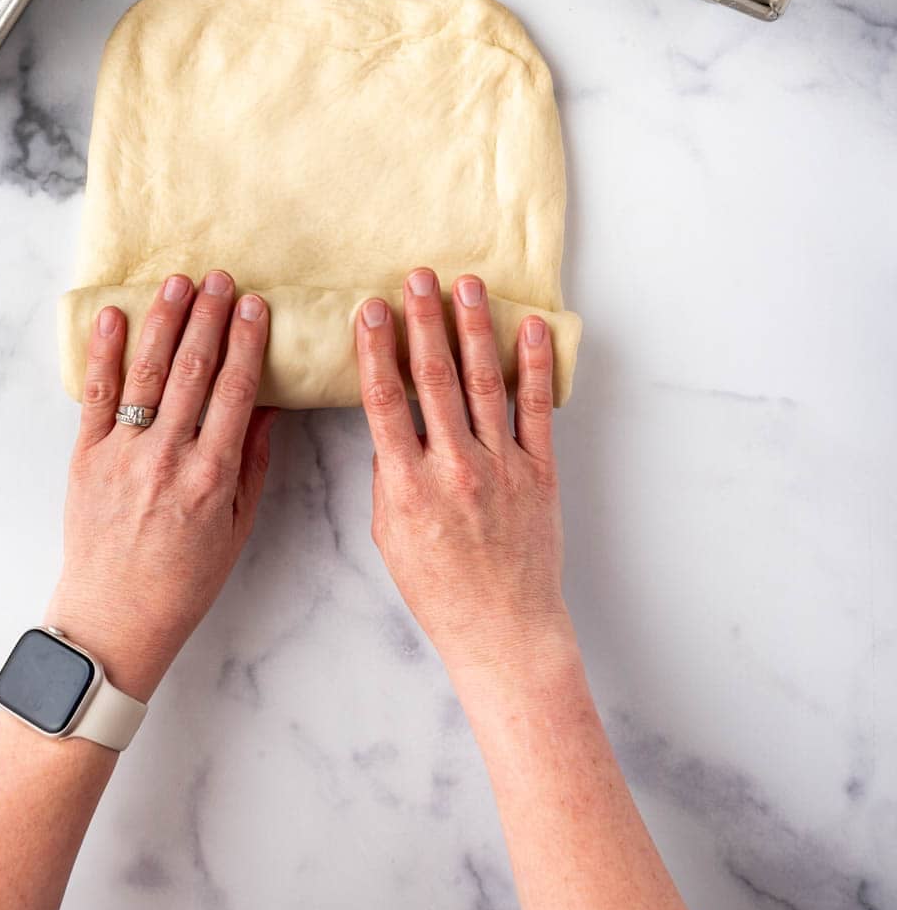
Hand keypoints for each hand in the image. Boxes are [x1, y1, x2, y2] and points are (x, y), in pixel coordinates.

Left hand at [45, 272, 276, 702]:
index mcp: (212, 476)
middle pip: (194, 371)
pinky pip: (95, 395)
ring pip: (148, 372)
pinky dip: (103, 352)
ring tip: (178, 282)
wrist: (114, 620)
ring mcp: (123, 454)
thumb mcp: (237, 526)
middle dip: (209, 318)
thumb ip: (253, 462)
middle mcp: (167, 458)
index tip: (255, 304)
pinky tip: (113, 316)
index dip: (246, 342)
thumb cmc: (184, 580)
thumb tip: (267, 404)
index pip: (235, 391)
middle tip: (221, 279)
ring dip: (165, 321)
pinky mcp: (85, 457)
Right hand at [355, 268, 572, 685]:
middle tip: (416, 277)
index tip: (368, 309)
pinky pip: (537, 409)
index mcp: (408, 486)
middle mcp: (455, 469)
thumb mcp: (389, 537)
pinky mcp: (540, 472)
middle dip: (423, 321)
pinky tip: (529, 328)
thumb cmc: (441, 590)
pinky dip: (533, 366)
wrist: (505, 631)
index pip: (384, 401)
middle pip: (434, 379)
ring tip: (466, 285)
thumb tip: (392, 428)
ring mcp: (501, 468)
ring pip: (483, 383)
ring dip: (472, 328)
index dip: (375, 350)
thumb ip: (387, 477)